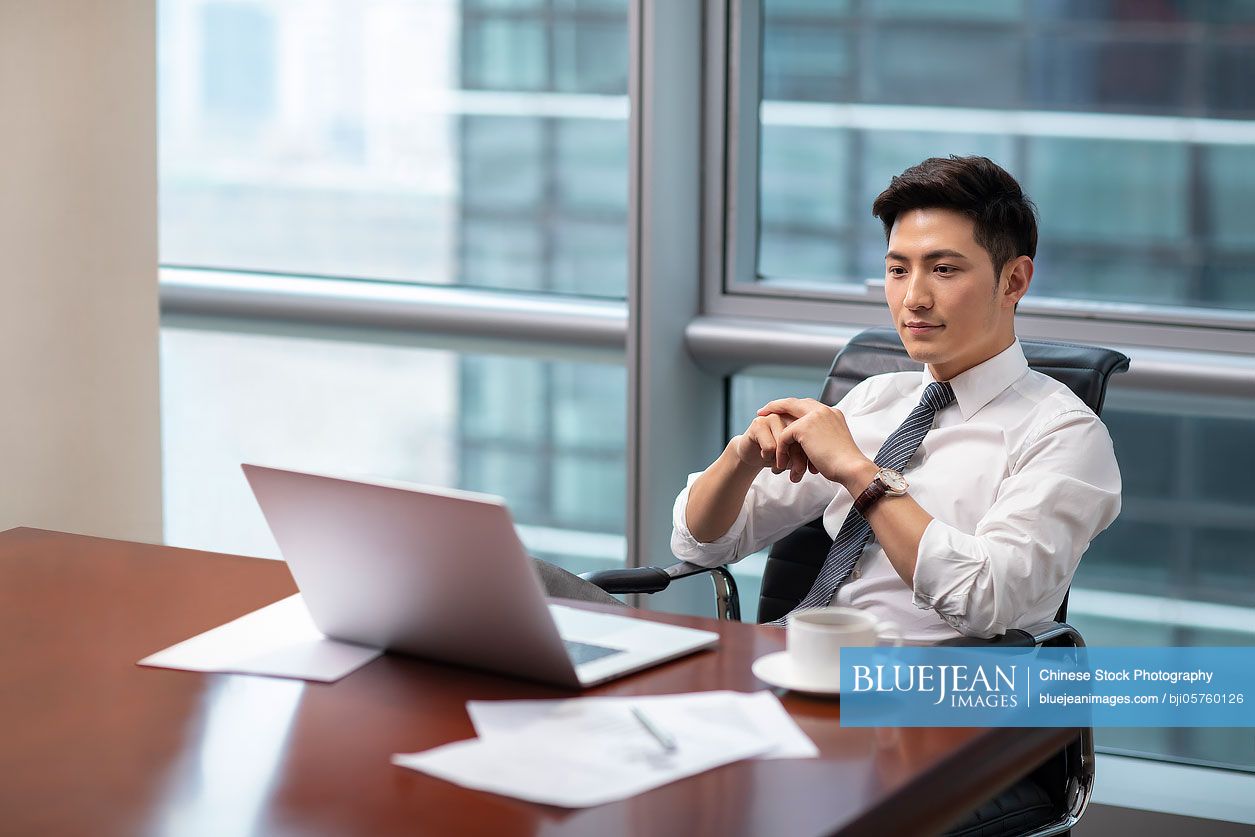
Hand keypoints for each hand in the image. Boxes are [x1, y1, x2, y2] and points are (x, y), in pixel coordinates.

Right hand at [731, 412, 813, 479]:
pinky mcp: (758, 423)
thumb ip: (807, 454)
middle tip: (797, 475)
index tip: (811, 470)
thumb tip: (815, 464)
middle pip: (800, 438)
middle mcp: (788, 415)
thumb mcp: (798, 456)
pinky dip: (769, 458)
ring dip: (782, 461)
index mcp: (802, 418)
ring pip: (784, 443)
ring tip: (779, 467)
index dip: (812, 455)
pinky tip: (766, 457)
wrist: (753, 455)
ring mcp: (773, 417)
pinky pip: (770, 447)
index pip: (812, 436)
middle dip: (799, 461)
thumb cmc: (778, 455)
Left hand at [756, 398, 873, 487]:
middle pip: (793, 402)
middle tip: (761, 412)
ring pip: (786, 422)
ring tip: (767, 445)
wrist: (851, 468)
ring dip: (778, 438)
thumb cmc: (845, 464)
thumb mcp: (833, 444)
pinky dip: (780, 450)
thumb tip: (808, 445)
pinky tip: (781, 463)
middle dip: (775, 406)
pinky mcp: (804, 427)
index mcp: (832, 413)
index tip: (779, 412)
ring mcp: (814, 416)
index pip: (807, 405)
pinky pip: (784, 437)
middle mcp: (824, 410)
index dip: (791, 408)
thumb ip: (821, 437)